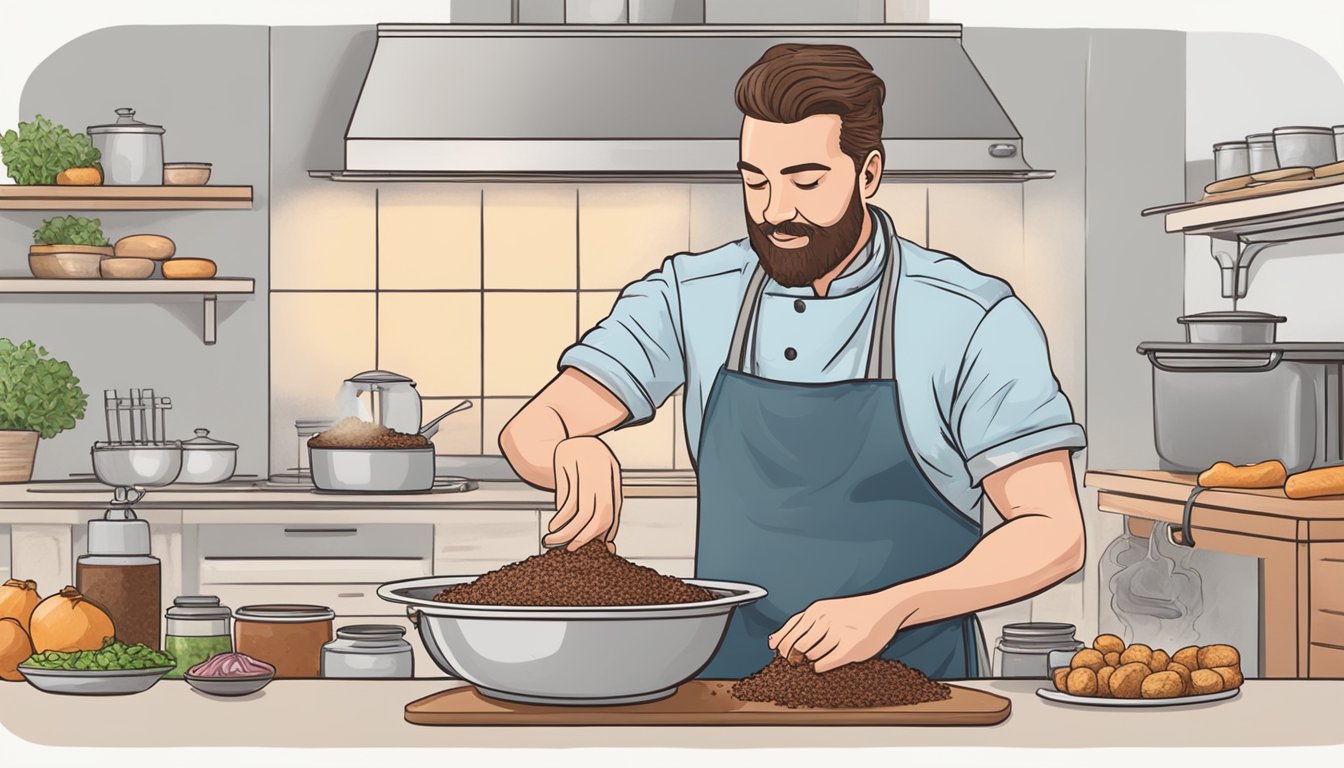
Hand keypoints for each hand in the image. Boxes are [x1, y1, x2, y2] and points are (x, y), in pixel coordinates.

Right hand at [543, 436, 621, 552]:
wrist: (574, 437)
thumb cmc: (589, 467)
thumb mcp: (600, 484)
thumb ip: (603, 509)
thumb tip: (606, 542)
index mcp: (613, 477)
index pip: (611, 513)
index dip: (601, 534)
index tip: (592, 552)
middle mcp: (601, 472)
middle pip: (597, 513)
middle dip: (584, 536)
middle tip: (570, 549)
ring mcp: (583, 467)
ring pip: (578, 508)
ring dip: (565, 529)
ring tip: (553, 540)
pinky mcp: (565, 464)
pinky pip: (564, 497)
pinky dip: (559, 515)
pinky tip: (554, 525)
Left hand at [768, 589, 914, 672]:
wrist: (884, 608)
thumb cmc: (852, 612)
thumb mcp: (823, 611)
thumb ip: (799, 624)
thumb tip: (772, 642)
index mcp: (816, 611)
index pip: (789, 632)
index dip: (781, 645)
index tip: (778, 652)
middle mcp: (825, 620)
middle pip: (797, 646)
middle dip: (793, 656)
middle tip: (797, 660)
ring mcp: (838, 634)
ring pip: (811, 656)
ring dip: (810, 660)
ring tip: (820, 654)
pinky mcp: (851, 648)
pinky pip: (825, 663)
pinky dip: (821, 666)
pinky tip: (824, 664)